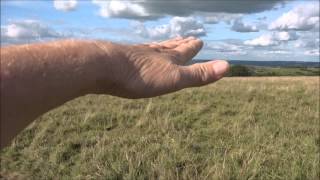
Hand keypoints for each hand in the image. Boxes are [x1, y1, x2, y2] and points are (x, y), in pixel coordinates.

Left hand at [94, 36, 228, 97]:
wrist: (104, 67)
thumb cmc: (141, 76)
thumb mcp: (174, 79)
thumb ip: (198, 74)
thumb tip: (228, 66)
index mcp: (168, 58)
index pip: (185, 50)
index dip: (192, 47)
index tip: (199, 39)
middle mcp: (154, 53)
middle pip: (170, 46)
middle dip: (180, 44)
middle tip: (186, 38)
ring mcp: (138, 54)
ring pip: (155, 48)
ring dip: (163, 46)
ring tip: (166, 44)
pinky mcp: (123, 58)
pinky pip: (139, 52)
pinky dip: (145, 51)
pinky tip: (140, 52)